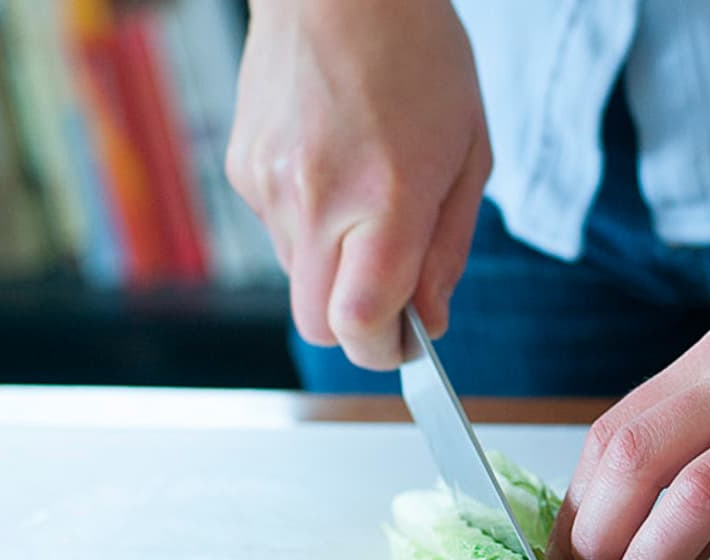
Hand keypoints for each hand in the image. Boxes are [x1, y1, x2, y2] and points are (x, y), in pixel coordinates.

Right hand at [226, 0, 490, 368]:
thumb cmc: (419, 58)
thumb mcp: (468, 157)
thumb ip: (448, 250)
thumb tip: (430, 320)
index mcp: (382, 200)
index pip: (361, 324)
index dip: (385, 351)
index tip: (409, 343)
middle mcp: (314, 200)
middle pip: (317, 324)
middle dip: (358, 325)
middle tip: (396, 295)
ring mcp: (267, 186)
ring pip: (298, 279)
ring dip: (336, 268)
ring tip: (371, 201)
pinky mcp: (242, 169)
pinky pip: (278, 232)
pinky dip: (311, 227)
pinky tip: (337, 172)